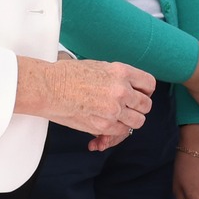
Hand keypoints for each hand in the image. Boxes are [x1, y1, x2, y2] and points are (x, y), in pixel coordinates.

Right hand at [17, 56, 153, 152]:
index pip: (149, 84)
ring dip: (130, 120)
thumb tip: (129, 87)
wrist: (48, 87)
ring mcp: (114, 109)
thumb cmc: (68, 75)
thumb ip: (118, 78)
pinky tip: (107, 125)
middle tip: (128, 108)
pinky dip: (116, 130)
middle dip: (138, 107)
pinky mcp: (104, 125)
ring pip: (138, 121)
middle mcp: (122, 90)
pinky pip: (122, 132)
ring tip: (119, 117)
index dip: (145, 91)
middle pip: (146, 105)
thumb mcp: (100, 66)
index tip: (140, 94)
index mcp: (122, 72)